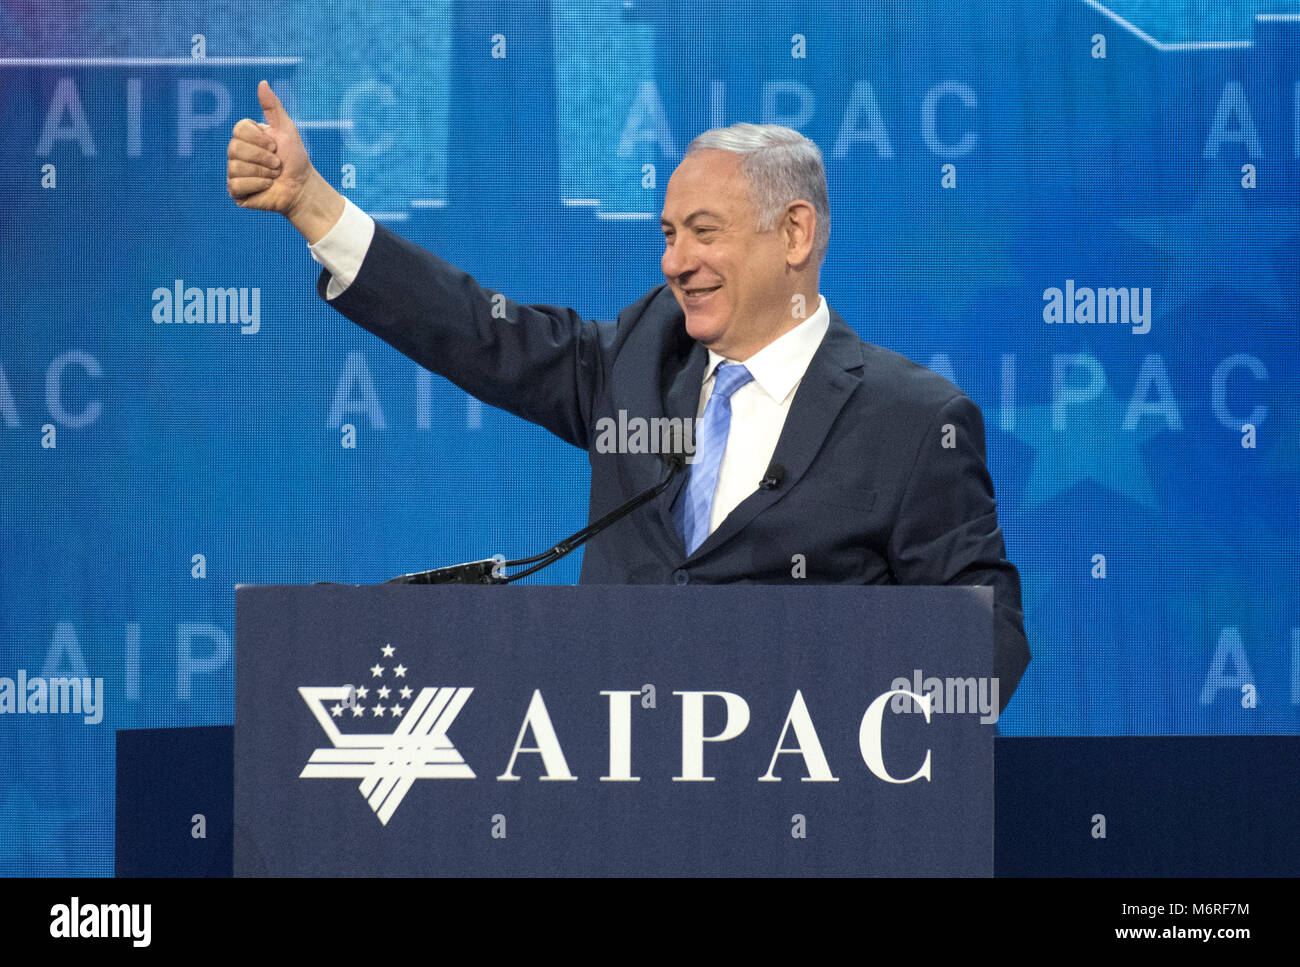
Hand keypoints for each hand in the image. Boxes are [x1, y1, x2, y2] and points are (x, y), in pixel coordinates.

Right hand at [227, 81, 308, 214]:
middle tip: (277, 164)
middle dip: (263, 157)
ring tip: (274, 176)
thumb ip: (273, 107)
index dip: (260, 139)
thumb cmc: (295, 158)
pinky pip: (237, 184)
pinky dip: (257, 185)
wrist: (302, 187)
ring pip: (236, 167)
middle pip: (235, 148)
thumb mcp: (286, 129)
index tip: (275, 146)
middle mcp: (236, 152)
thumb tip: (262, 83)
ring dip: (262, 173)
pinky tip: (267, 187)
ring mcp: (234, 171)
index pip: (239, 129)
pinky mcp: (235, 191)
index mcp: (246, 136)